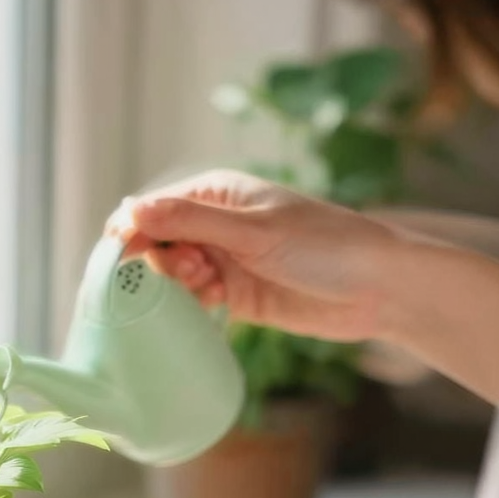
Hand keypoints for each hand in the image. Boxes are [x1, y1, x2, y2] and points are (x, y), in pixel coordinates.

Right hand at [107, 169, 409, 342]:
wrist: (376, 290)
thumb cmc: (323, 245)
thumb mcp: (252, 230)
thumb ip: (190, 220)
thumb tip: (129, 208)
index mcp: (215, 193)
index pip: (153, 208)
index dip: (132, 230)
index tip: (122, 256)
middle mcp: (213, 224)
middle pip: (156, 243)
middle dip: (162, 260)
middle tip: (194, 270)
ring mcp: (222, 260)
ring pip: (171, 274)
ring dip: (179, 283)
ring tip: (211, 287)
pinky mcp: (231, 295)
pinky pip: (192, 299)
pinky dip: (193, 304)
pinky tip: (216, 304)